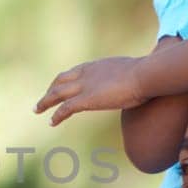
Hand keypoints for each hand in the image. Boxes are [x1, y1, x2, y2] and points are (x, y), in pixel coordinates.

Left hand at [35, 56, 150, 123]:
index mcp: (98, 66)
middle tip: (43, 99)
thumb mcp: (138, 73)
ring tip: (37, 110)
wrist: (147, 74)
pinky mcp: (86, 100)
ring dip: (45, 102)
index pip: (76, 72)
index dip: (66, 80)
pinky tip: (51, 122)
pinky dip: (56, 115)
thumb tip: (142, 82)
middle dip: (51, 90)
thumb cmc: (149, 74)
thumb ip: (132, 77)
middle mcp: (87, 73)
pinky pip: (65, 108)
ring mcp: (85, 86)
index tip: (60, 86)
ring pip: (57, 93)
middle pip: (61, 80)